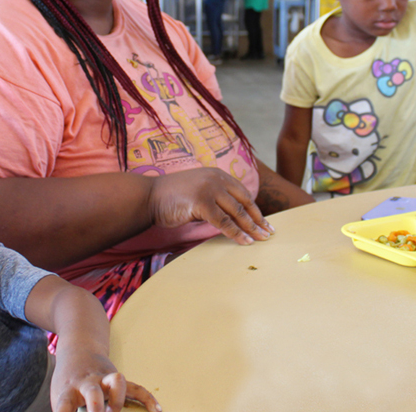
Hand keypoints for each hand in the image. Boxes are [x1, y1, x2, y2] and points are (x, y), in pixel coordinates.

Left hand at [52, 353, 160, 411]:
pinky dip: (147, 398)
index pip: (63, 407)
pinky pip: (135, 387)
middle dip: (97, 409)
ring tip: (115, 411)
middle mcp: (87, 384)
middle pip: (93, 392)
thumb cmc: (68, 383)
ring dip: (118, 398)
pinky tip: (156, 411)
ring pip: (116, 381)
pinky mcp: (117, 381)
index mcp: (68, 391)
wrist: (78, 351)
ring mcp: (104, 380)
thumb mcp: (60, 397)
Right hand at [148, 167, 273, 244]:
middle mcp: (215, 178)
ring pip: (236, 212)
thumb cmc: (169, 197)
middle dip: (257, 219)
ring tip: (260, 239)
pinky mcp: (202, 202)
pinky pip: (224, 221)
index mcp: (215, 174)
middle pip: (243, 201)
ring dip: (251, 227)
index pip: (242, 193)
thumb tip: (230, 217)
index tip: (264, 222)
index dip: (254, 209)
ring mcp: (209, 189)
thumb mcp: (196, 192)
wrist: (148, 196)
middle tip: (268, 233)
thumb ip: (213, 200)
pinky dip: (236, 233)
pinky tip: (244, 241)